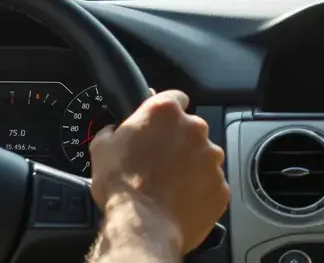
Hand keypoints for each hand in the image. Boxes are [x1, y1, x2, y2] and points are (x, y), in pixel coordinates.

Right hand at [88, 90, 228, 254]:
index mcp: (165, 112)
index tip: (161, 122)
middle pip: (190, 128)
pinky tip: (179, 199)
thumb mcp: (102, 147)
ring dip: (190, 165)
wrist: (143, 226)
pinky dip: (199, 189)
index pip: (175, 97)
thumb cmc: (122, 186)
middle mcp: (194, 129)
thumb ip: (115, 130)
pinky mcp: (221, 186)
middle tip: (158, 161)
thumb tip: (116, 131)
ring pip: (203, 156)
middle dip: (177, 141)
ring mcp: (212, 159)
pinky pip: (211, 183)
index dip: (166, 111)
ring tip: (168, 184)